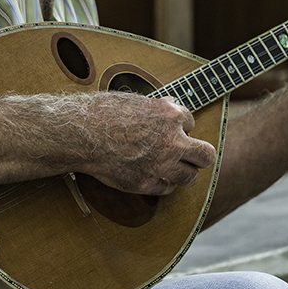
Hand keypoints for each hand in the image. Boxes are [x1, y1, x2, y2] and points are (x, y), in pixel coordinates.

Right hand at [76, 93, 216, 195]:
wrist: (81, 133)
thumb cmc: (104, 113)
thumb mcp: (138, 101)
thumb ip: (160, 108)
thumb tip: (172, 107)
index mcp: (171, 115)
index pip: (192, 123)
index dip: (180, 128)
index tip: (170, 131)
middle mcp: (172, 140)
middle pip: (206, 155)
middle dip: (200, 155)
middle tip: (191, 156)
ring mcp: (161, 164)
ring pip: (190, 177)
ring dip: (183, 173)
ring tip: (173, 170)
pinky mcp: (147, 183)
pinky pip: (167, 188)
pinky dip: (163, 183)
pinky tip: (154, 176)